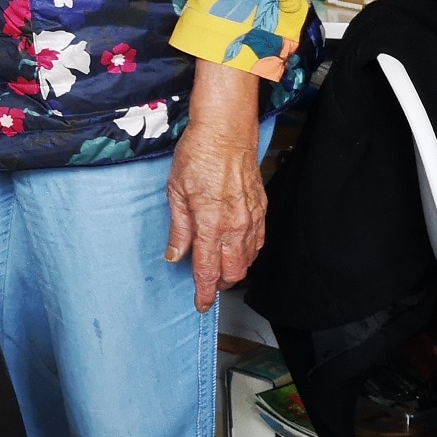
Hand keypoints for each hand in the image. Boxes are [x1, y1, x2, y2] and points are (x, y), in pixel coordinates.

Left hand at [165, 60, 266, 311]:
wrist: (227, 132)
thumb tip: (174, 255)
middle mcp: (235, 226)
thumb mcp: (175, 192)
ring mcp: (252, 218)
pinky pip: (258, 242)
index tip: (200, 304)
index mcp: (210, 224)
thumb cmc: (197, 156)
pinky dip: (248, 253)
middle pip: (233, 272)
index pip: (208, 270)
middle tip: (206, 284)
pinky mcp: (262, 209)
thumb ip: (178, 229)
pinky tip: (237, 251)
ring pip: (248, 260)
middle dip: (220, 283)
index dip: (204, 292)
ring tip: (219, 269)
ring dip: (235, 270)